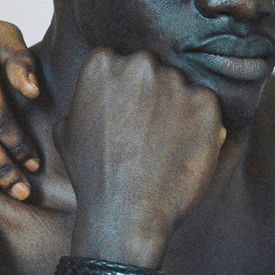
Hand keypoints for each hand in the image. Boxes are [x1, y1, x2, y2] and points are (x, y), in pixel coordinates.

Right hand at [61, 48, 225, 266]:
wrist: (127, 213)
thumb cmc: (93, 176)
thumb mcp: (67, 129)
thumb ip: (85, 96)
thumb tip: (98, 89)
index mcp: (102, 63)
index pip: (121, 61)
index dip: (126, 91)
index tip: (127, 114)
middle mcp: (140, 64)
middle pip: (154, 69)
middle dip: (153, 94)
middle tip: (149, 131)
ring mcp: (176, 82)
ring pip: (182, 87)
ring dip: (178, 109)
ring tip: (166, 146)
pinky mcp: (206, 103)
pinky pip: (207, 106)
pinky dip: (201, 125)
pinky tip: (184, 150)